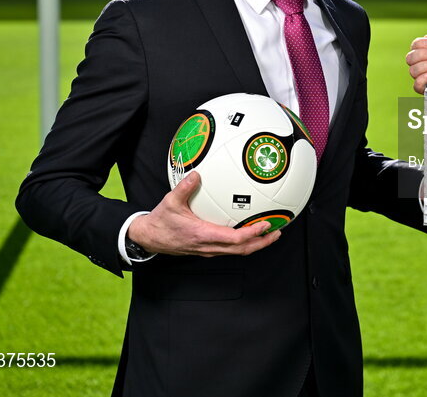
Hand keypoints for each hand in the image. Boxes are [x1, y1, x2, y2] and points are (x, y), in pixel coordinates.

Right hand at [128, 171, 280, 256]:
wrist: (149, 238)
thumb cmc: (161, 222)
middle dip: (262, 242)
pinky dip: (244, 243)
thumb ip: (184, 188)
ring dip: (255, 244)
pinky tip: (250, 234)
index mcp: (202, 235)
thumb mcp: (170, 202)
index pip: (234, 239)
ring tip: (270, 234)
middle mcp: (209, 246)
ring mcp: (209, 250)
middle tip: (277, 232)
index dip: (253, 233)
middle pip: (242, 250)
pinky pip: (230, 249)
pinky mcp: (207, 249)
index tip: (266, 224)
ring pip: (237, 252)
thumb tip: (196, 174)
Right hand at [405, 34, 426, 93]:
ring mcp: (423, 77)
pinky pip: (416, 86)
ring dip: (424, 66)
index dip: (419, 43)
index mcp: (426, 52)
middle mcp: (422, 64)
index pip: (414, 46)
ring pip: (412, 71)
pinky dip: (420, 80)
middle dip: (421, 55)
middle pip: (410, 58)